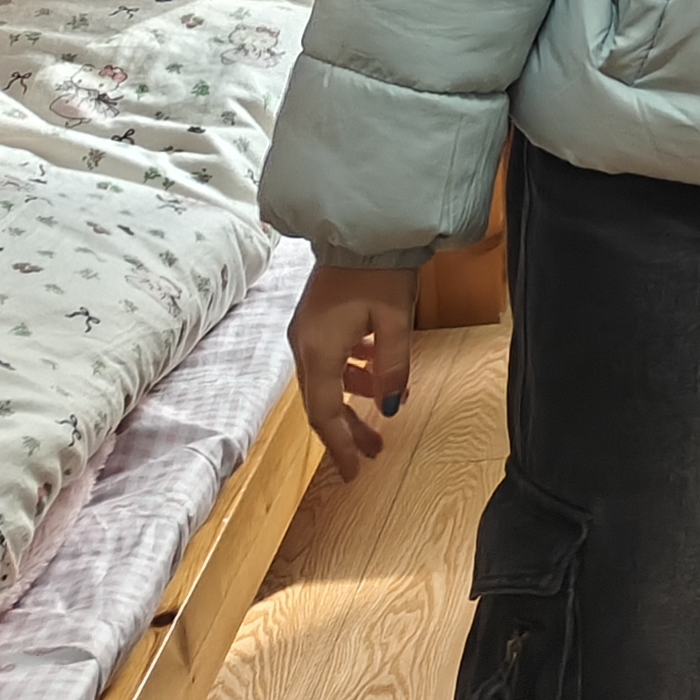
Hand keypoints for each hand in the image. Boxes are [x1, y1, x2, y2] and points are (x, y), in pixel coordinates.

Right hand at [289, 260, 420, 481]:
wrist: (361, 227)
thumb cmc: (380, 271)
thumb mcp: (395, 321)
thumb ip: (392, 367)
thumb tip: (389, 407)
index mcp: (319, 351)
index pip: (323, 413)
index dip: (339, 445)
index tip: (354, 472)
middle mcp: (304, 345)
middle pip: (322, 400)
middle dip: (348, 427)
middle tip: (375, 451)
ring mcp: (306, 330)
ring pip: (327, 378)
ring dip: (353, 397)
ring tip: (386, 409)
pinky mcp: (316, 318)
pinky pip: (330, 357)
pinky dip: (352, 371)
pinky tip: (375, 371)